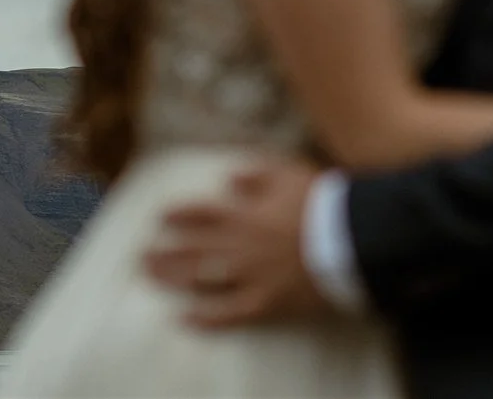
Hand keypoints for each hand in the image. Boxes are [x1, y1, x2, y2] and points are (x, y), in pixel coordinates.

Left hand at [143, 157, 327, 326]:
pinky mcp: (264, 303)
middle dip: (162, 252)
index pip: (199, 214)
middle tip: (138, 257)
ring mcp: (249, 277)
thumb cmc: (325, 202)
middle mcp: (239, 246)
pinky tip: (182, 319)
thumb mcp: (292, 173)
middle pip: (191, 250)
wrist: (354, 237)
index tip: (157, 218)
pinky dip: (202, 318)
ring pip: (200, 280)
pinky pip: (226, 314)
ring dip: (172, 279)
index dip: (175, 215)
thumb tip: (228, 177)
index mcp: (245, 214)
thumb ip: (258, 173)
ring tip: (150, 279)